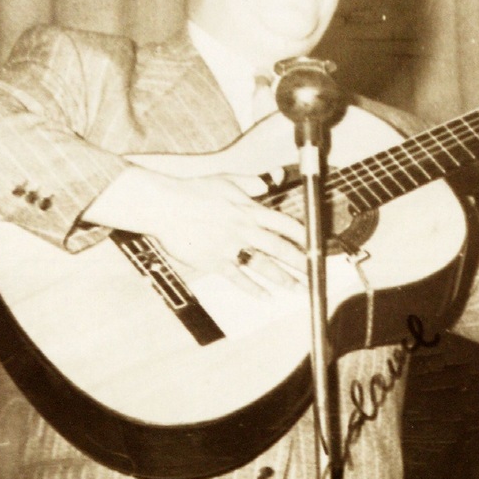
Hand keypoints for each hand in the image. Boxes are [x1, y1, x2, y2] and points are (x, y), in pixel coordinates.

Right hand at [82, 165, 305, 294]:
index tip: (315, 246)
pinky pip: (239, 279)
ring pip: (264, 266)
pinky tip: (266, 298)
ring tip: (298, 289)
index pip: (285, 224)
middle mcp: (244, 229)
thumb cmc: (193, 191)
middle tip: (315, 273)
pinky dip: (254, 289)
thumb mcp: (225, 180)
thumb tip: (269, 181)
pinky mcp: (215, 262)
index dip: (303, 236)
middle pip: (280, 248)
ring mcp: (230, 247)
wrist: (164, 205)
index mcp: (248, 210)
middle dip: (300, 263)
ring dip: (283, 279)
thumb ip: (251, 183)